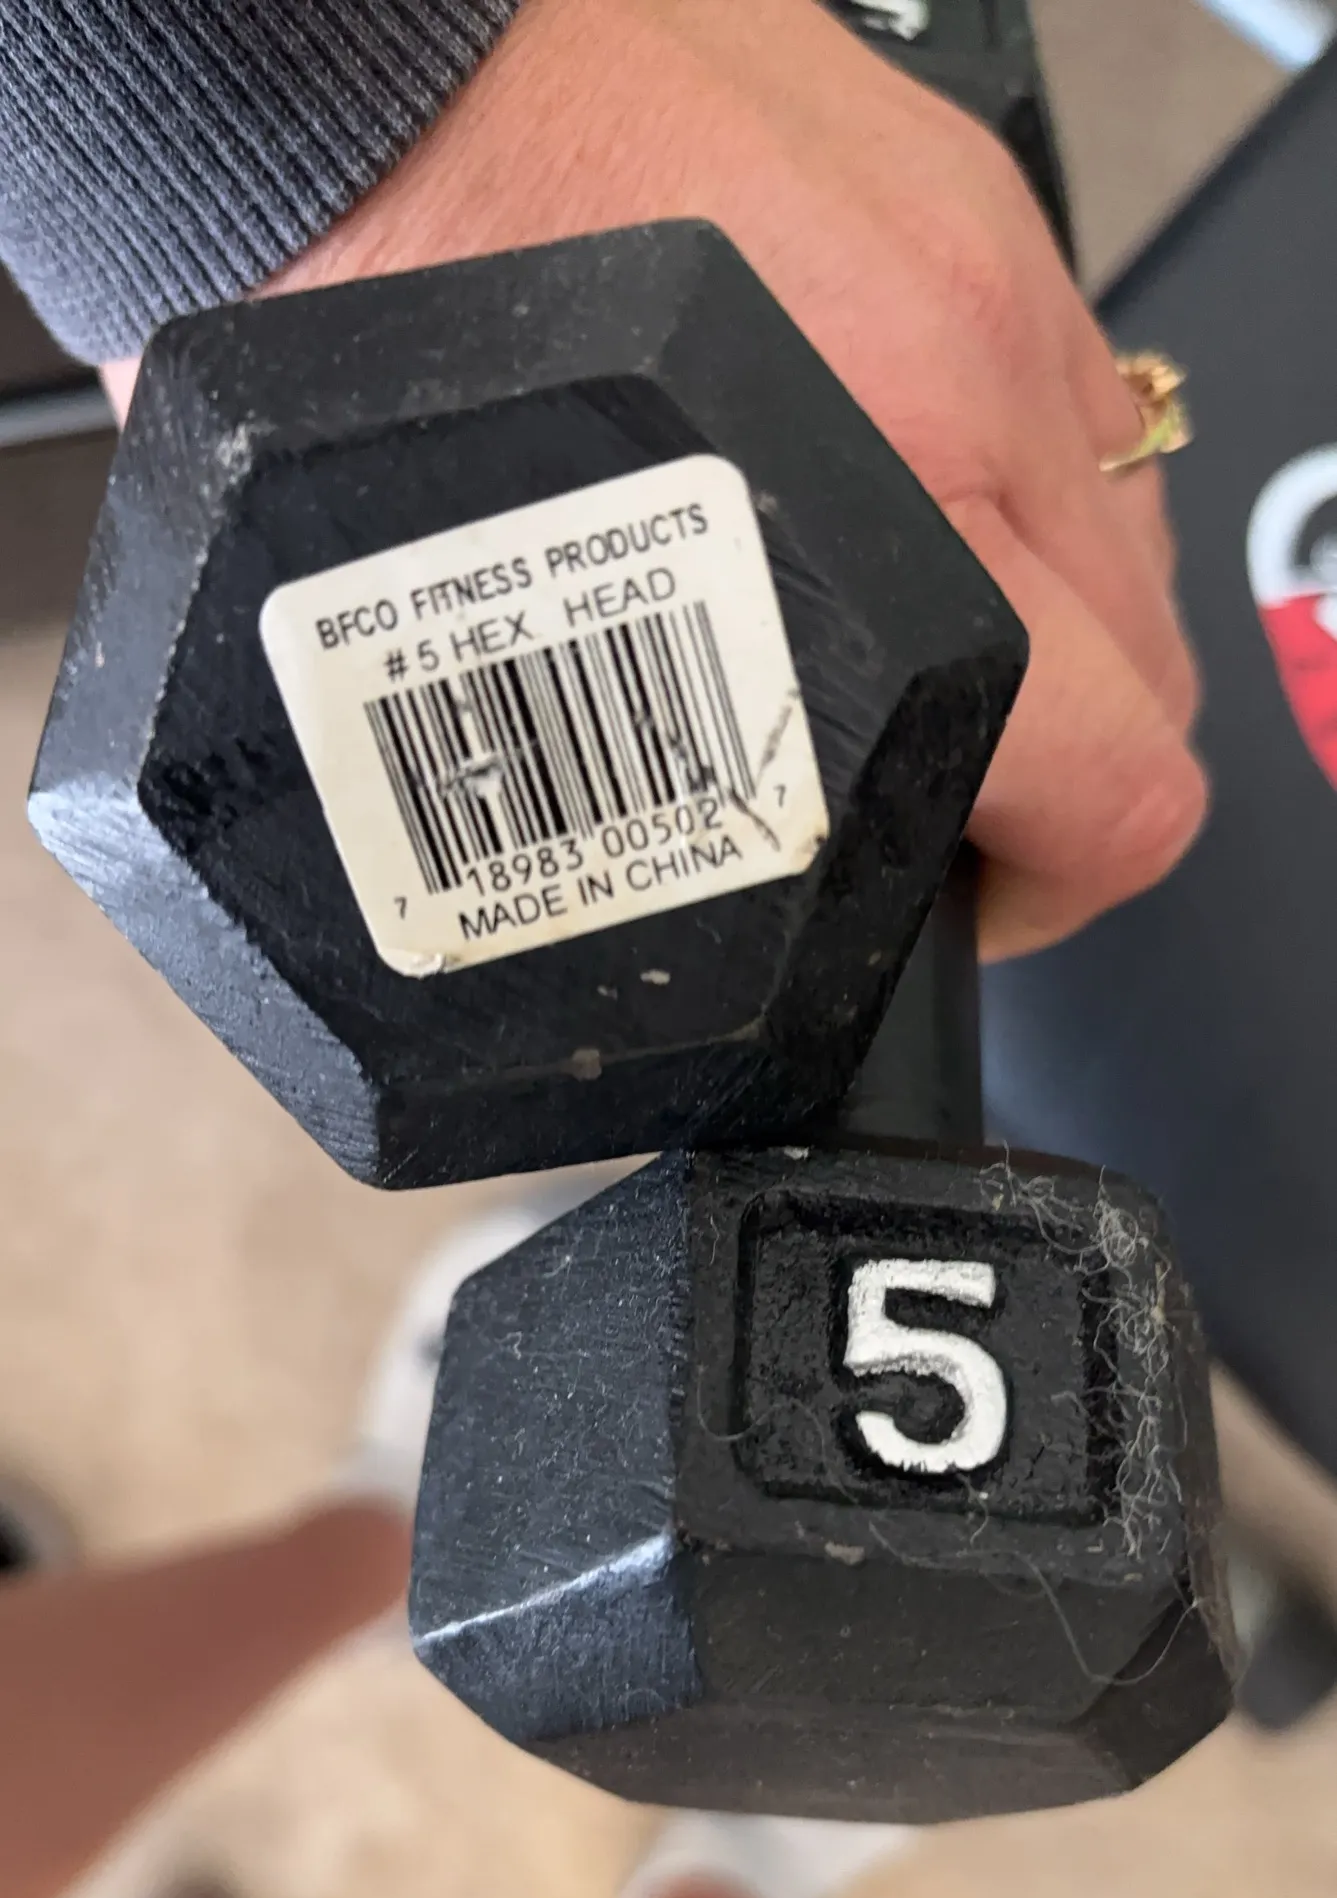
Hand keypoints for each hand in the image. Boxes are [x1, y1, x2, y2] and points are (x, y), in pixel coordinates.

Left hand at [112, 0, 1204, 959]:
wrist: (381, 66)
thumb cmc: (412, 299)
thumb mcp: (529, 606)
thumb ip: (671, 736)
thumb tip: (713, 828)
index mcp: (889, 513)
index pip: (1117, 776)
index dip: (1056, 883)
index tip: (966, 891)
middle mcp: (978, 384)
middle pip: (1152, 668)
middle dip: (1059, 759)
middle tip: (928, 784)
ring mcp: (990, 273)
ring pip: (1131, 529)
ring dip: (1053, 617)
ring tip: (922, 637)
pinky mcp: (967, 197)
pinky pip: (1068, 390)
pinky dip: (1013, 475)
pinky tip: (898, 487)